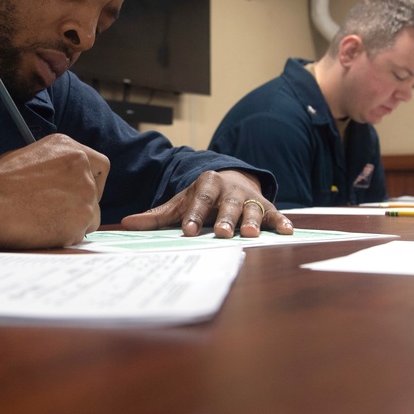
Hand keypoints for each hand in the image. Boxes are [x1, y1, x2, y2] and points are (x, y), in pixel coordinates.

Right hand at [0, 134, 108, 248]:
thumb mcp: (33, 157)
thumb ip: (57, 167)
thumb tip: (63, 184)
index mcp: (70, 148)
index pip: (100, 166)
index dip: (91, 182)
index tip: (76, 193)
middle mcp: (82, 168)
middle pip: (96, 195)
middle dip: (79, 206)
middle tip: (53, 214)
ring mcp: (85, 194)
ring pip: (90, 217)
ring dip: (71, 224)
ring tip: (41, 222)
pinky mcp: (81, 220)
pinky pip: (79, 235)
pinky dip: (63, 237)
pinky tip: (40, 232)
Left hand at [119, 169, 293, 237]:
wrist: (231, 179)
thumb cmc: (201, 198)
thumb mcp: (179, 203)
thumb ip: (156, 216)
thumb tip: (126, 223)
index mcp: (206, 184)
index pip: (199, 200)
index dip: (194, 215)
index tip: (188, 230)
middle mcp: (230, 189)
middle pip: (227, 204)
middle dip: (225, 218)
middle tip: (222, 233)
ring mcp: (249, 197)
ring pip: (252, 209)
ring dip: (252, 221)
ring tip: (251, 234)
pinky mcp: (267, 206)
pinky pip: (275, 214)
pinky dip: (281, 221)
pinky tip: (287, 231)